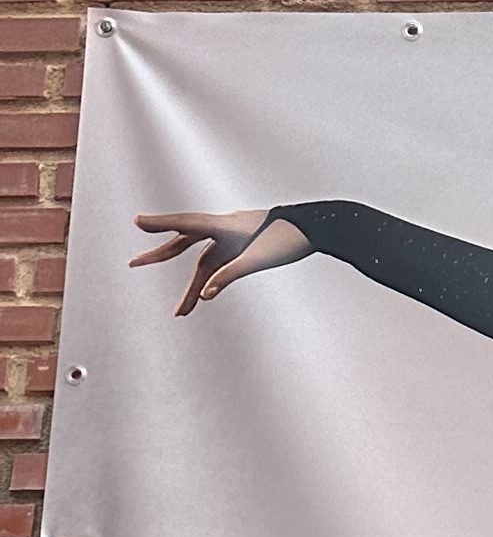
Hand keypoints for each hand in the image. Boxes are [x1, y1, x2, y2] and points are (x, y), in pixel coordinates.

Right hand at [131, 207, 311, 313]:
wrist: (317, 229)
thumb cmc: (289, 240)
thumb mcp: (257, 260)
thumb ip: (229, 275)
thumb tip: (205, 294)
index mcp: (224, 224)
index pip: (185, 224)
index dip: (159, 223)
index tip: (136, 222)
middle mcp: (224, 228)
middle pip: (184, 242)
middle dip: (159, 256)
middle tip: (133, 264)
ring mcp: (233, 238)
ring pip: (202, 262)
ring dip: (190, 287)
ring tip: (179, 314)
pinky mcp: (243, 248)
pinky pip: (218, 265)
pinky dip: (209, 281)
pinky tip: (203, 300)